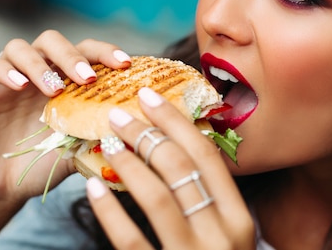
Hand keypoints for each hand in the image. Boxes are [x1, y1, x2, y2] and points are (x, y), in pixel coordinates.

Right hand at [0, 29, 131, 210]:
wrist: (3, 188)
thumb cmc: (44, 163)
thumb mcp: (78, 148)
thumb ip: (100, 135)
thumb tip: (133, 131)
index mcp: (64, 78)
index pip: (86, 50)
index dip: (105, 52)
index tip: (125, 64)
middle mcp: (37, 70)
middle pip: (52, 40)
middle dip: (73, 55)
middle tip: (87, 79)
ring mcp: (6, 77)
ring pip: (19, 47)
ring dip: (40, 64)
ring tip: (54, 90)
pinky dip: (1, 69)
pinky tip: (18, 86)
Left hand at [85, 87, 254, 249]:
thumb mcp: (225, 236)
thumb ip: (208, 201)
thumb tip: (172, 149)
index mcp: (239, 219)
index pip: (207, 156)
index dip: (176, 121)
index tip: (149, 96)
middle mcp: (222, 235)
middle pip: (181, 168)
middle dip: (147, 134)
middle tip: (118, 115)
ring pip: (157, 197)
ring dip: (128, 163)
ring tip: (105, 144)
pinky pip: (132, 241)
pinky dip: (110, 211)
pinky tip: (92, 188)